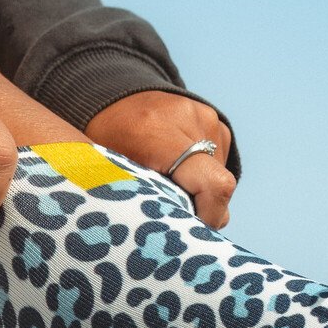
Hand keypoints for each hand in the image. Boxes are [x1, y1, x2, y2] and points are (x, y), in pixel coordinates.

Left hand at [85, 91, 235, 228]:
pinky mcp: (216, 120)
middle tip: (172, 210)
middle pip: (219, 187)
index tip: (191, 229)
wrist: (111, 91)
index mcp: (158, 134)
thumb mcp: (114, 171)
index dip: (211, 216)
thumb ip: (148, 200)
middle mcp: (191, 121)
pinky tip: (178, 168)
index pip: (214, 185)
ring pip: (220, 178)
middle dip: (203, 208)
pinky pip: (220, 163)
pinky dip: (202, 175)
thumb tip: (182, 235)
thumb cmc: (106, 137)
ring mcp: (207, 118)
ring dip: (201, 191)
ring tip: (170, 182)